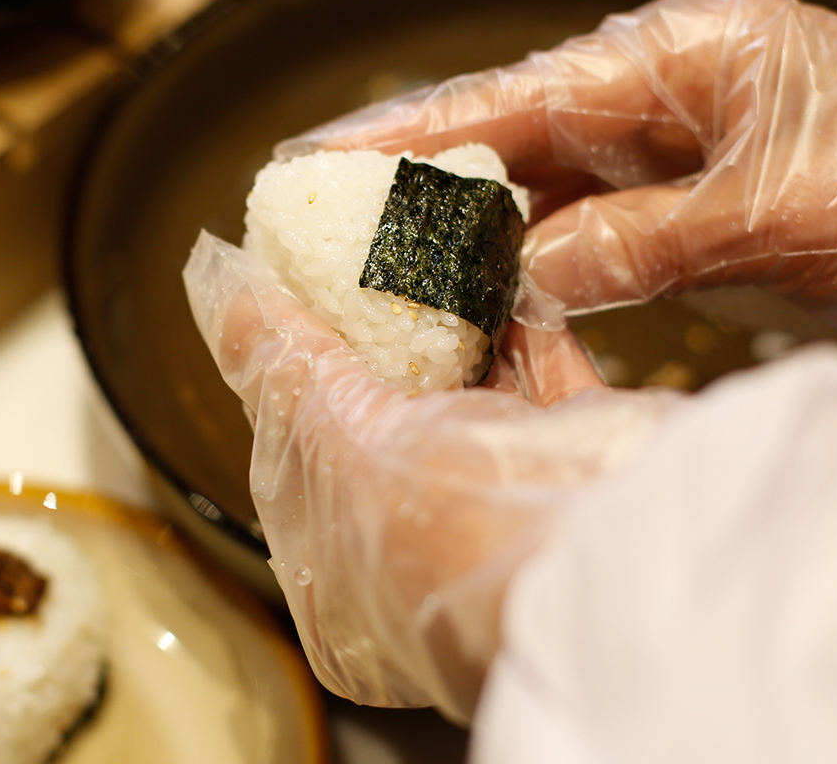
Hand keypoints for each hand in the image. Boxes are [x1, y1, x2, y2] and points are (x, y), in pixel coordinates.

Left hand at [183, 233, 676, 719]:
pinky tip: (500, 258)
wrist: (613, 553)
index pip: (295, 471)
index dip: (286, 382)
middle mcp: (424, 566)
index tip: (279, 299)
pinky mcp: (581, 463)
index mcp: (345, 599)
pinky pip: (543, 379)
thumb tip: (224, 300)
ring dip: (447, 319)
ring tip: (420, 237)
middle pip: (381, 426)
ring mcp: (505, 515)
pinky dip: (523, 322)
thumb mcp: (335, 444)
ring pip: (465, 397)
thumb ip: (283, 368)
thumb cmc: (451, 537)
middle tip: (347, 250)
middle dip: (369, 340)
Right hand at [283, 0, 836, 372]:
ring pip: (539, 196)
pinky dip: (534, 276)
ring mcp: (678, 156)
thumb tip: (525, 274)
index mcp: (679, 58)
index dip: (400, 134)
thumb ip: (640, 242)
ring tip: (372, 278)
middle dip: (409, 186)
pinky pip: (589, 242)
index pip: (507, 97)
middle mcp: (665, 96)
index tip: (309, 163)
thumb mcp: (782, 216)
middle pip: (505, 140)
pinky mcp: (698, 215)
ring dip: (463, 239)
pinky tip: (478, 307)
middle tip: (314, 232)